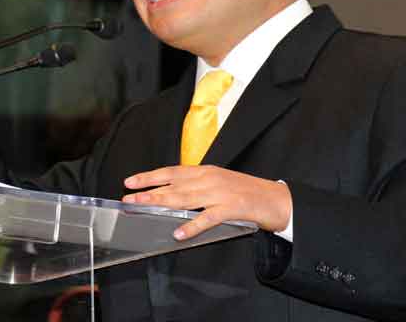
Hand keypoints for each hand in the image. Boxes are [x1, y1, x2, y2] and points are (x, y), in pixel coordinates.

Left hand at [122, 165, 291, 239]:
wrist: (276, 199)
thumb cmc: (246, 192)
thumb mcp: (218, 183)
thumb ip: (197, 186)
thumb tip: (170, 193)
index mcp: (206, 171)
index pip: (172, 171)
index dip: (150, 176)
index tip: (130, 182)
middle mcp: (210, 179)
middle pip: (173, 185)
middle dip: (149, 192)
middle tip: (128, 199)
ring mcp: (221, 193)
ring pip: (185, 198)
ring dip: (162, 203)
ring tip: (143, 208)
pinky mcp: (232, 208)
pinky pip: (208, 218)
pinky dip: (192, 226)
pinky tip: (179, 233)